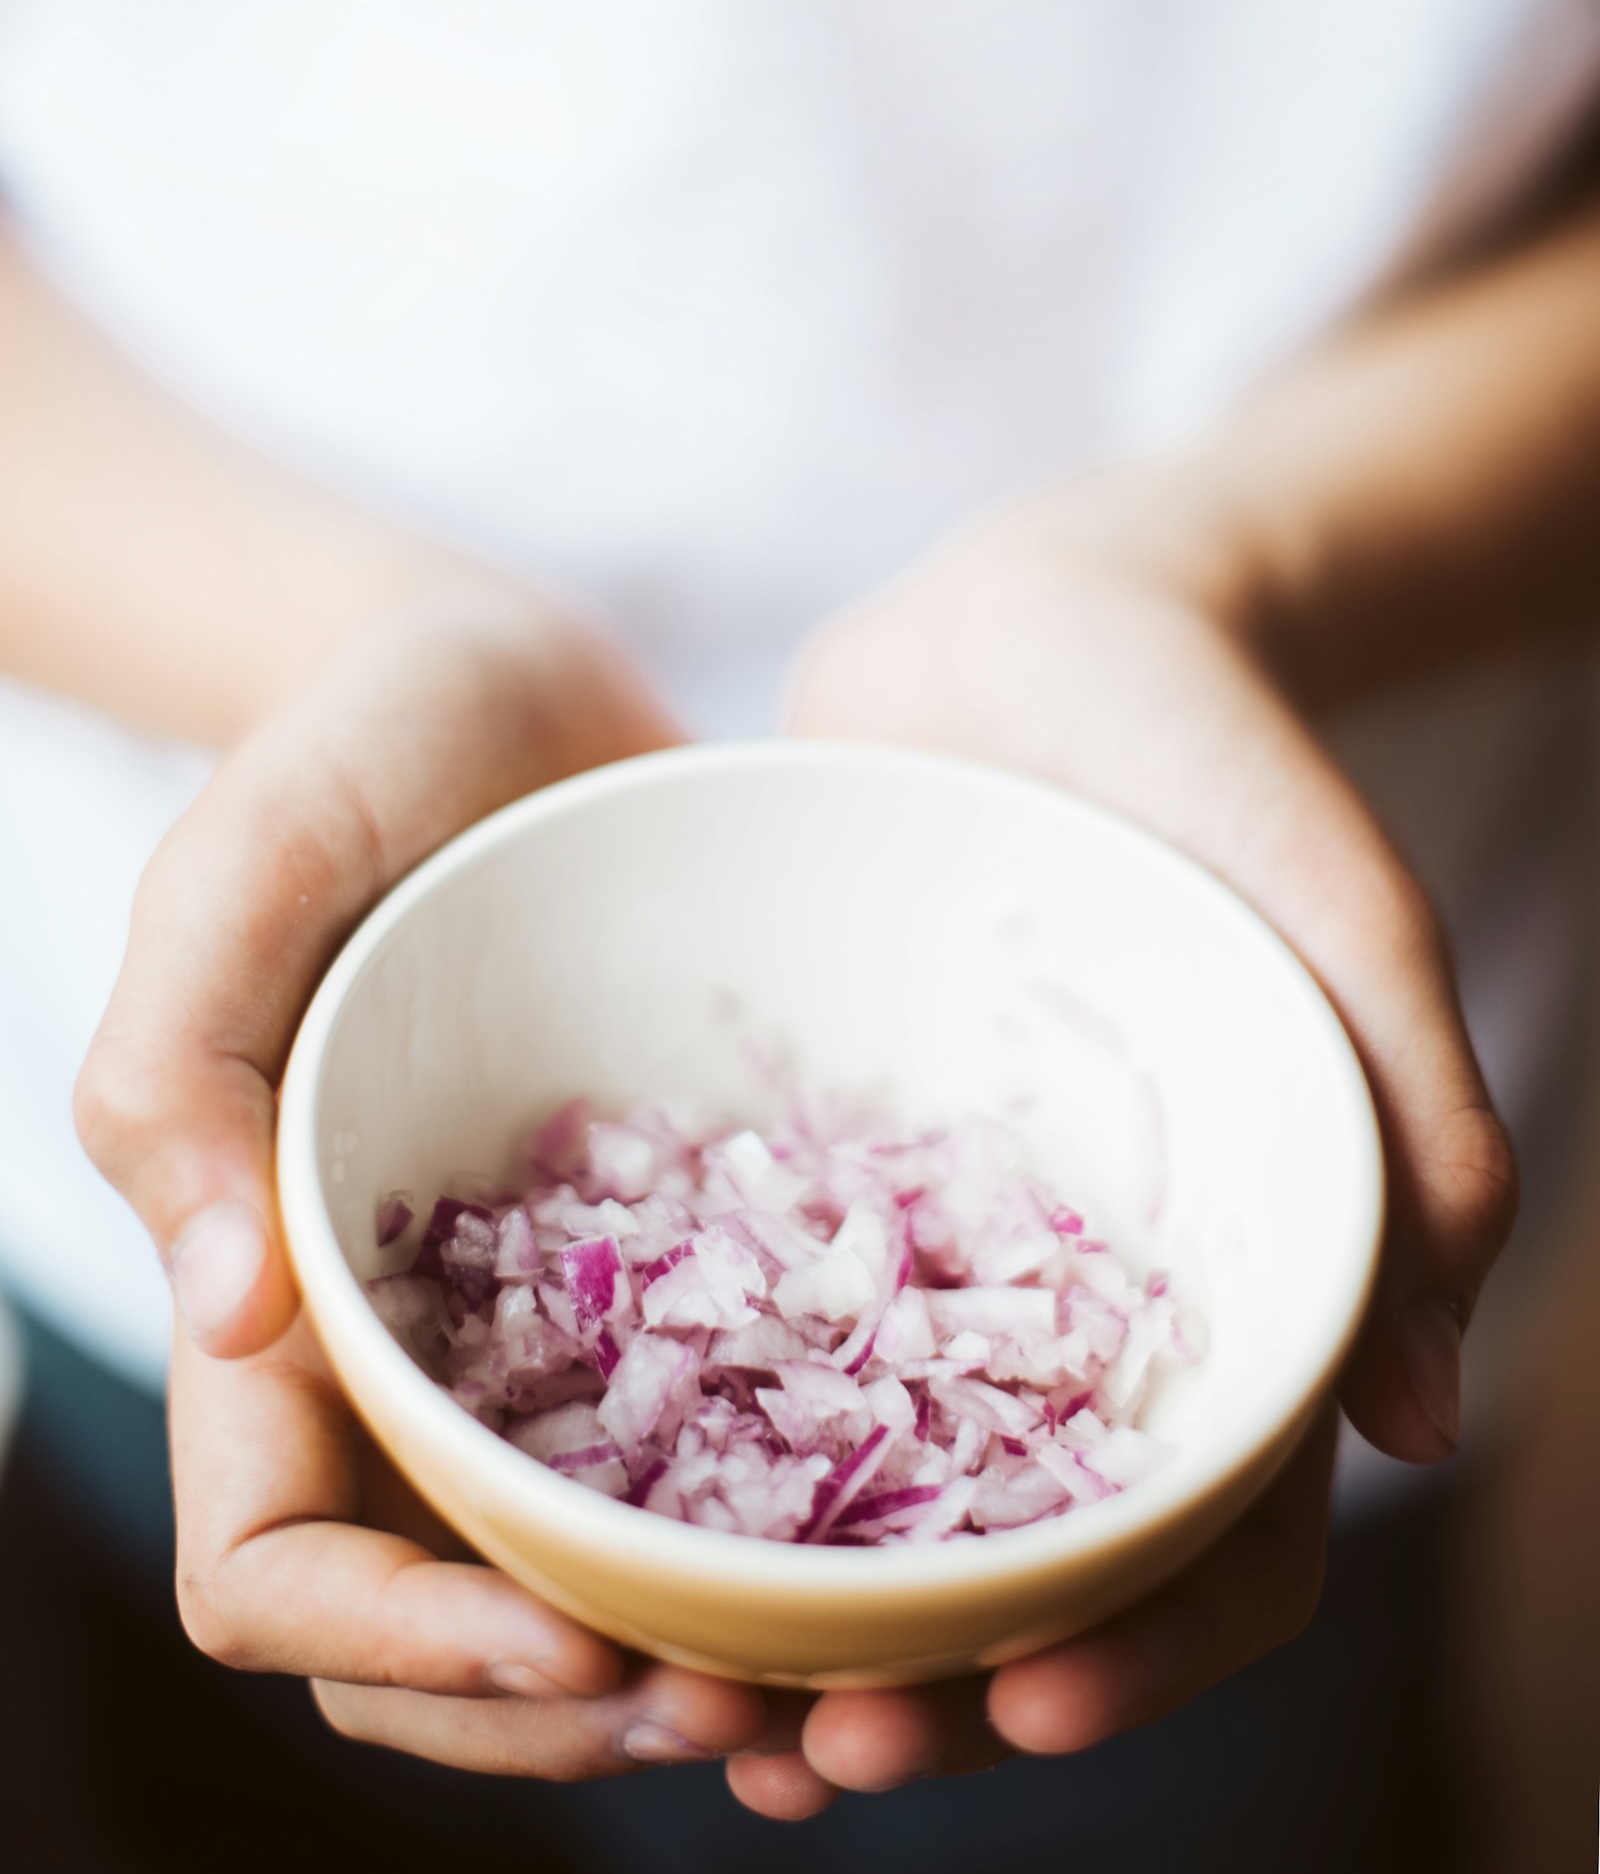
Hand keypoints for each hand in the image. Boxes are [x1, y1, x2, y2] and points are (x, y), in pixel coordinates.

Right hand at [75, 587, 768, 1776]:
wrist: (515, 684)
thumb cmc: (355, 747)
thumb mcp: (250, 855)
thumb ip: (182, 1061)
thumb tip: (224, 1316)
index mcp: (272, 1302)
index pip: (277, 1567)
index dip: (401, 1653)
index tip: (576, 1649)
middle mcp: (404, 1352)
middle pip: (443, 1636)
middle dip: (576, 1717)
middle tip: (766, 1720)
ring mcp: (540, 1323)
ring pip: (589, 1581)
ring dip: (697, 1674)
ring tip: (855, 1698)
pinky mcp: (667, 1267)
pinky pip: (717, 1447)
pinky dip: (788, 1539)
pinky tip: (915, 1555)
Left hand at [735, 480, 1516, 1812]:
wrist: (1043, 626)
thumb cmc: (1225, 766)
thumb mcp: (1349, 920)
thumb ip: (1419, 1133)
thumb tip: (1423, 1423)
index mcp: (1220, 1286)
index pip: (1213, 1534)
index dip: (1139, 1648)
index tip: (1021, 1704)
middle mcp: (1067, 1300)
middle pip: (1016, 1556)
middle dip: (927, 1679)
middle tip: (808, 1752)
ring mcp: (929, 1245)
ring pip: (865, 1486)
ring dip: (789, 1616)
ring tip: (682, 1703)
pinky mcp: (808, 1168)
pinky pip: (740, 1327)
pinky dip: (685, 1438)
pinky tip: (584, 1502)